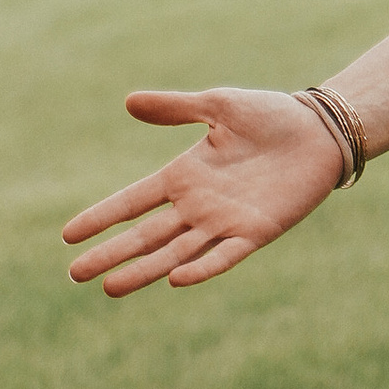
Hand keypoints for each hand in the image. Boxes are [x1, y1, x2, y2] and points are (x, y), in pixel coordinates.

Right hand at [60, 87, 343, 293]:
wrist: (320, 129)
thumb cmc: (270, 115)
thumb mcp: (218, 105)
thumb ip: (176, 108)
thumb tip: (128, 102)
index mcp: (184, 176)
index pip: (133, 201)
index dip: (102, 217)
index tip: (68, 235)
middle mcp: (198, 205)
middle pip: (145, 235)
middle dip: (110, 254)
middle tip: (74, 274)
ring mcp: (224, 222)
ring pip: (174, 252)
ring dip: (144, 270)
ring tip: (110, 287)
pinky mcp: (256, 232)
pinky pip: (224, 256)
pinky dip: (202, 269)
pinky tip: (176, 279)